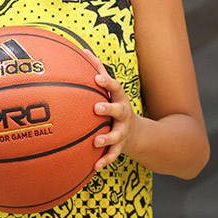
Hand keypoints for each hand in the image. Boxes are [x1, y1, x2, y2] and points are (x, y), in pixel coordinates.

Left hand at [84, 50, 134, 169]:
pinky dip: (105, 160)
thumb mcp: (111, 90)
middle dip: (108, 108)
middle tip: (96, 108)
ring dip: (106, 138)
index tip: (96, 78)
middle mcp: (123, 114)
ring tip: (95, 141)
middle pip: (119, 110)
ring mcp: (123, 131)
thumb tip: (82, 50)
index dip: (107, 82)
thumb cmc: (115, 104)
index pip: (115, 87)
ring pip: (116, 135)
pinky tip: (94, 166)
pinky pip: (113, 154)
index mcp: (119, 98)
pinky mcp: (121, 146)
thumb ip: (97, 71)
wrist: (136, 132)